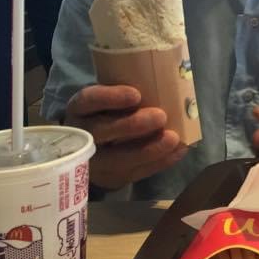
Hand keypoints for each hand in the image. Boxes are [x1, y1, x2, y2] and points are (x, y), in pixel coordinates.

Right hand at [65, 85, 187, 190]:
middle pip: (101, 132)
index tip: (136, 94)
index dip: (110, 98)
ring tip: (173, 139)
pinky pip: (134, 173)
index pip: (89, 101)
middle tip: (161, 116)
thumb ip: (130, 92)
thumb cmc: (112, 111)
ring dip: (149, 150)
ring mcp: (93, 162)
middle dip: (132, 125)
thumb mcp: (112, 98)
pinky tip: (179, 151)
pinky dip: (159, 163)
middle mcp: (82, 135)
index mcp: (80, 109)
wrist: (95, 146)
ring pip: (117, 159)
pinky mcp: (109, 179)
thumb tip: (170, 80)